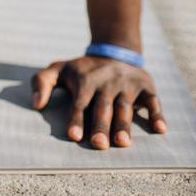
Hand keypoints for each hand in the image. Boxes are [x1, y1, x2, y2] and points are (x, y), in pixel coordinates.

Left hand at [31, 55, 166, 148]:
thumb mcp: (59, 69)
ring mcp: (127, 84)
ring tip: (123, 142)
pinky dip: (157, 113)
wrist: (114, 50)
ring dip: (125, 124)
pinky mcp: (145, 85)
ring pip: (125, 106)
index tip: (74, 136)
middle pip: (103, 107)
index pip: (80, 103)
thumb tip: (35, 105)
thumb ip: (42, 83)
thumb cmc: (82, 69)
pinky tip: (160, 129)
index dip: (77, 119)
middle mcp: (107, 82)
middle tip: (100, 144)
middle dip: (101, 126)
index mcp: (85, 80)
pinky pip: (153, 100)